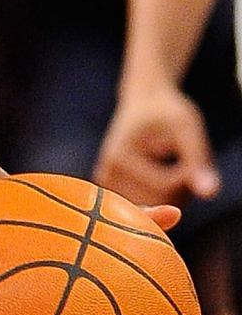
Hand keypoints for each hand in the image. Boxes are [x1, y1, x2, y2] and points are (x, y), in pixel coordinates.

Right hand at [95, 83, 219, 206]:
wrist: (143, 104)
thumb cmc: (167, 112)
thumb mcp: (187, 129)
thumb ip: (197, 161)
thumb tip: (210, 194)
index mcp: (118, 157)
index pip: (165, 187)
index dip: (190, 175)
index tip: (193, 155)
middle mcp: (105, 174)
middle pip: (157, 203)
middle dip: (180, 189)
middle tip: (182, 161)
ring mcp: (107, 185)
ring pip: (153, 211)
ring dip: (172, 196)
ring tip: (170, 167)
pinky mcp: (112, 191)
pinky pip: (146, 208)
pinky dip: (161, 198)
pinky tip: (159, 177)